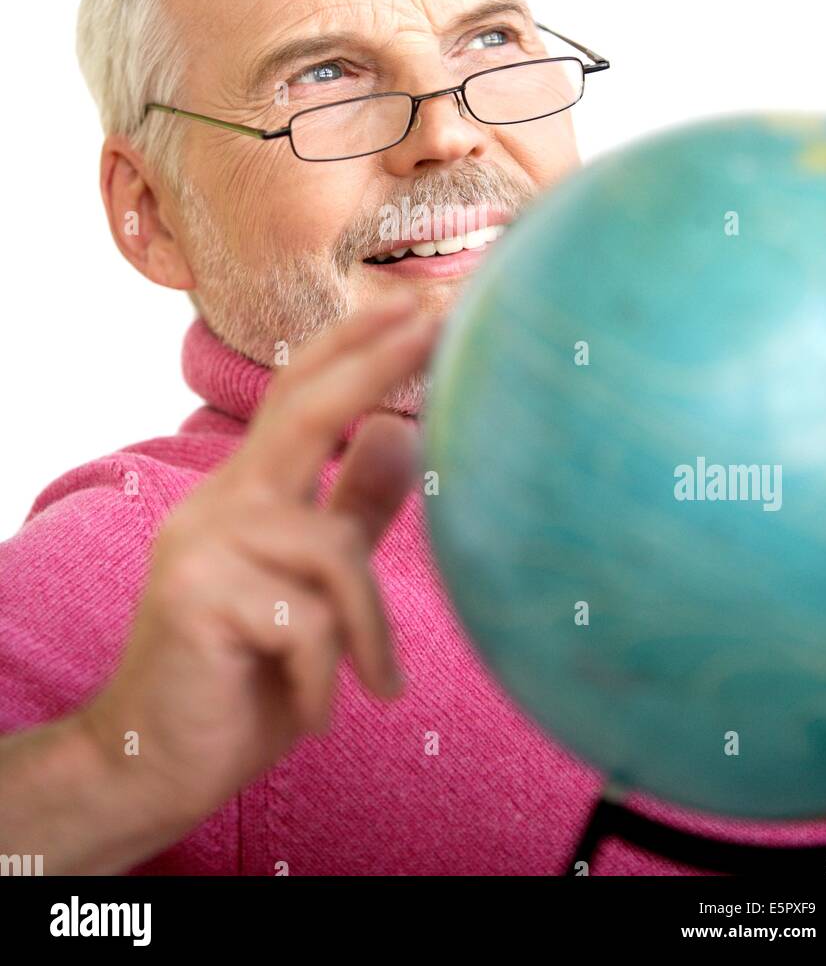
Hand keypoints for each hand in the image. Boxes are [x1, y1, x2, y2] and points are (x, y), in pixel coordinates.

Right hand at [79, 293, 438, 828]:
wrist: (150, 763)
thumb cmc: (243, 674)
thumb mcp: (312, 587)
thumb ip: (353, 511)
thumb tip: (404, 433)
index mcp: (245, 492)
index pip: (297, 394)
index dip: (352, 342)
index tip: (415, 300)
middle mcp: (218, 503)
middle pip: (302, 411)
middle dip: (375, 361)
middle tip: (436, 318)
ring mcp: (200, 546)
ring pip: (331, 552)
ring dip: (369, 629)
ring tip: (377, 685)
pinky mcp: (197, 599)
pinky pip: (308, 624)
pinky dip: (328, 677)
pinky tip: (311, 715)